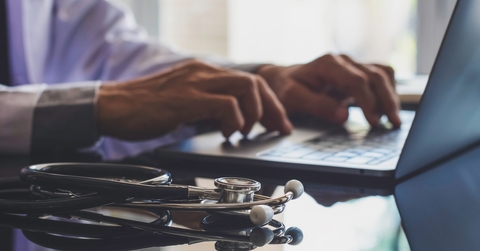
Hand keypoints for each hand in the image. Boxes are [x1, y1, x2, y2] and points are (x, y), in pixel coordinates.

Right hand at [97, 60, 291, 139]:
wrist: (112, 105)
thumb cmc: (145, 107)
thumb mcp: (184, 100)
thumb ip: (207, 104)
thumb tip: (231, 118)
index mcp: (204, 72)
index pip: (249, 81)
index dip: (269, 102)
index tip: (276, 121)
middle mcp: (203, 72)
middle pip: (254, 82)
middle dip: (271, 108)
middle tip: (275, 129)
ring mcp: (195, 83)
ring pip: (245, 88)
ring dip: (254, 114)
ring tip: (246, 132)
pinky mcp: (185, 99)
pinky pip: (224, 104)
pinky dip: (235, 120)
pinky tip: (228, 133)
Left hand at [258, 54, 400, 126]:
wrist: (282, 80)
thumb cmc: (286, 90)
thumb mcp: (293, 99)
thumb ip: (317, 106)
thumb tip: (343, 115)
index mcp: (327, 64)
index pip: (356, 80)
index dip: (368, 101)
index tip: (373, 121)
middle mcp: (343, 61)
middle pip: (375, 75)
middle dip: (386, 100)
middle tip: (393, 123)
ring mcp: (351, 65)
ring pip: (382, 74)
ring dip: (391, 96)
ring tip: (393, 119)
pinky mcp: (356, 72)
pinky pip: (380, 76)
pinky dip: (388, 91)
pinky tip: (387, 109)